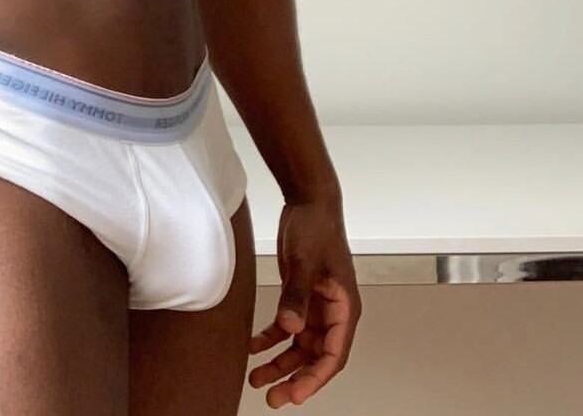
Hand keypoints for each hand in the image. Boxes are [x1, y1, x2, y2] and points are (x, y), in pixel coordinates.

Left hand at [247, 196, 360, 407]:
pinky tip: (252, 347)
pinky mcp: (300, 296)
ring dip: (279, 363)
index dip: (315, 379)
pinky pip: (286, 326)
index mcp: (345, 309)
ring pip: (299, 346)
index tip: (295, 395)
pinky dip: (270, 339)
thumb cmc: (316, 228)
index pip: (333, 356)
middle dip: (294, 378)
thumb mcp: (306, 263)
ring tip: (255, 378)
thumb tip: (290, 329)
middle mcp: (332, 313)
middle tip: (272, 397)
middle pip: (315, 357)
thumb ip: (297, 296)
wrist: (308, 201)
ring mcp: (316, 306)